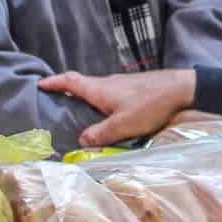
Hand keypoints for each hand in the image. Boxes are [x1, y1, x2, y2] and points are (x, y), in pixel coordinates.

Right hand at [38, 68, 198, 146]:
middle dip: (67, 90)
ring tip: (79, 110)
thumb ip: (101, 134)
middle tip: (56, 99)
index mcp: (100, 89)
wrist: (181, 89)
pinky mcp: (135, 87)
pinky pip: (111, 93)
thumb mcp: (123, 125)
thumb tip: (81, 140)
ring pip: (98, 89)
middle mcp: (108, 83)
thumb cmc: (150, 105)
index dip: (54, 82)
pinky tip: (108, 112)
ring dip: (86, 97)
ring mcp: (122, 83)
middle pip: (83, 84)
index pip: (71, 82)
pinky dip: (102, 101)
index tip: (40, 83)